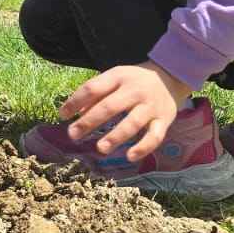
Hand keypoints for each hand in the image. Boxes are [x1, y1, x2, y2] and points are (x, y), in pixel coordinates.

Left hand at [59, 60, 191, 162]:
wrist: (171, 76)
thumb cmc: (133, 81)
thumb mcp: (114, 78)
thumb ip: (95, 93)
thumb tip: (75, 113)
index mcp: (119, 76)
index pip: (93, 88)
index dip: (75, 101)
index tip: (62, 115)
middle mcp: (135, 90)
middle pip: (110, 106)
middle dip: (89, 122)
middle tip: (73, 135)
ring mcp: (151, 106)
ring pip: (132, 123)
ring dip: (115, 136)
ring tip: (100, 148)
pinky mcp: (164, 120)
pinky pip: (155, 136)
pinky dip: (143, 147)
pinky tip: (129, 156)